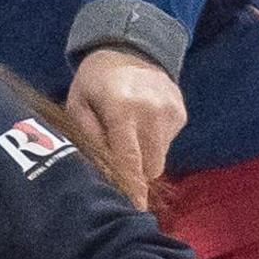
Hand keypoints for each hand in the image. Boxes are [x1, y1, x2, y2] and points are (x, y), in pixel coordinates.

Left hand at [62, 49, 187, 209]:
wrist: (130, 49)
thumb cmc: (95, 82)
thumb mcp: (78, 105)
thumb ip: (88, 139)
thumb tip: (102, 174)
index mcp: (122, 109)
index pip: (129, 159)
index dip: (132, 187)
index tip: (134, 208)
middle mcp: (151, 111)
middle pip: (149, 166)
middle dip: (135, 172)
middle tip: (119, 164)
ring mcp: (170, 111)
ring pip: (160, 157)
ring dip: (144, 157)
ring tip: (129, 135)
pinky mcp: (181, 113)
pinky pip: (167, 143)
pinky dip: (154, 141)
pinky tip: (142, 123)